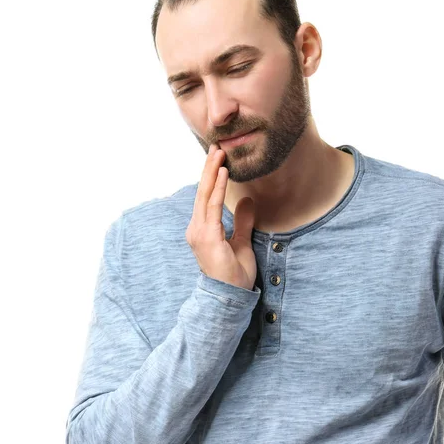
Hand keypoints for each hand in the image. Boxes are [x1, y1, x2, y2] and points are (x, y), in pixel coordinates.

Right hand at [186, 143, 256, 290]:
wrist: (230, 297)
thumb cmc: (233, 274)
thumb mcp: (242, 242)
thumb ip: (242, 222)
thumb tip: (247, 200)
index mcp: (203, 229)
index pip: (206, 197)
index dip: (211, 176)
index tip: (218, 158)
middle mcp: (197, 228)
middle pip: (202, 192)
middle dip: (209, 168)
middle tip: (216, 146)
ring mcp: (199, 232)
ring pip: (205, 195)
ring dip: (212, 172)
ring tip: (218, 153)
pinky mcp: (206, 236)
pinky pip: (212, 207)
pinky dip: (216, 188)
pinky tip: (222, 174)